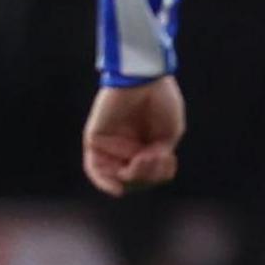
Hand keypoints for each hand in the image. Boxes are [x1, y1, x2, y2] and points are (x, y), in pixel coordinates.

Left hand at [82, 78, 185, 196]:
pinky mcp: (95, 140)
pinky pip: (95, 168)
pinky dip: (105, 181)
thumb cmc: (161, 101)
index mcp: (145, 146)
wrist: (145, 79)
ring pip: (116, 177)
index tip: (170, 160)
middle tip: (155, 156)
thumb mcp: (169, 135)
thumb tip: (137, 175)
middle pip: (133, 180)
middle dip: (147, 175)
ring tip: (143, 159)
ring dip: (133, 177)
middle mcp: (126, 149)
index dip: (159, 175)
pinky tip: (119, 185)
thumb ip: (157, 159)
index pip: (149, 175)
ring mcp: (110, 146)